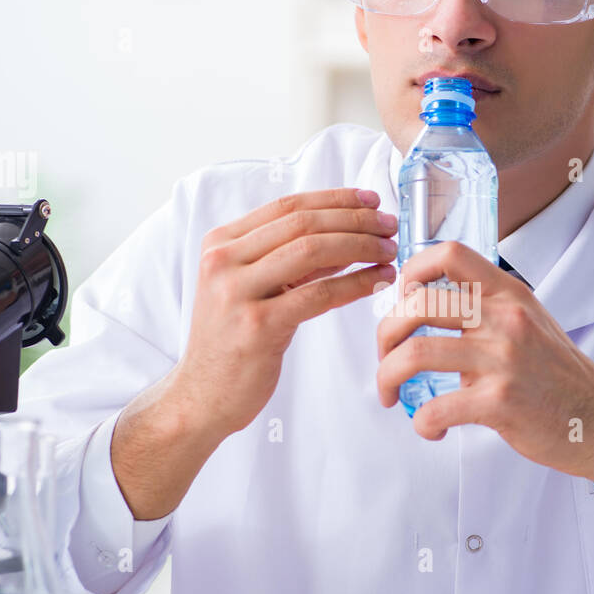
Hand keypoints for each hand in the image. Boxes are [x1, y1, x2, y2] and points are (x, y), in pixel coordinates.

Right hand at [173, 187, 397, 440]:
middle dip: (355, 220)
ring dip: (361, 247)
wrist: (203, 395)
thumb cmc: (234, 341)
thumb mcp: (253, 287)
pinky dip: (356, 283)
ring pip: (312, 251)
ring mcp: (237, 293)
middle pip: (303, 223)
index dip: (335, 199)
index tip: (371, 200)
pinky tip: (378, 281)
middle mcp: (223, 261)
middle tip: (389, 225)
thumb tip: (347, 234)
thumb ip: (291, 259)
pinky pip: (318, 294)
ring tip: (390, 251)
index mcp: (220, 243)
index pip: (287, 206)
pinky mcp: (257, 327)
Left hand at [375, 240, 593, 480]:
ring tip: (391, 394)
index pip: (450, 254)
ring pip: (416, 354)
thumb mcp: (531, 324)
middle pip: (417, 305)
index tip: (401, 298)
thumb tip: (429, 315)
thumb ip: (487, 313)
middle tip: (385, 358)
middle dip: (385, 334)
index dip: (412, 269)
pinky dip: (421, 422)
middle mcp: (505, 319)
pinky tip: (431, 428)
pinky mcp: (501, 403)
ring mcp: (503, 360)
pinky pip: (436, 409)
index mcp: (509, 296)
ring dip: (388, 377)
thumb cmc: (562, 379)